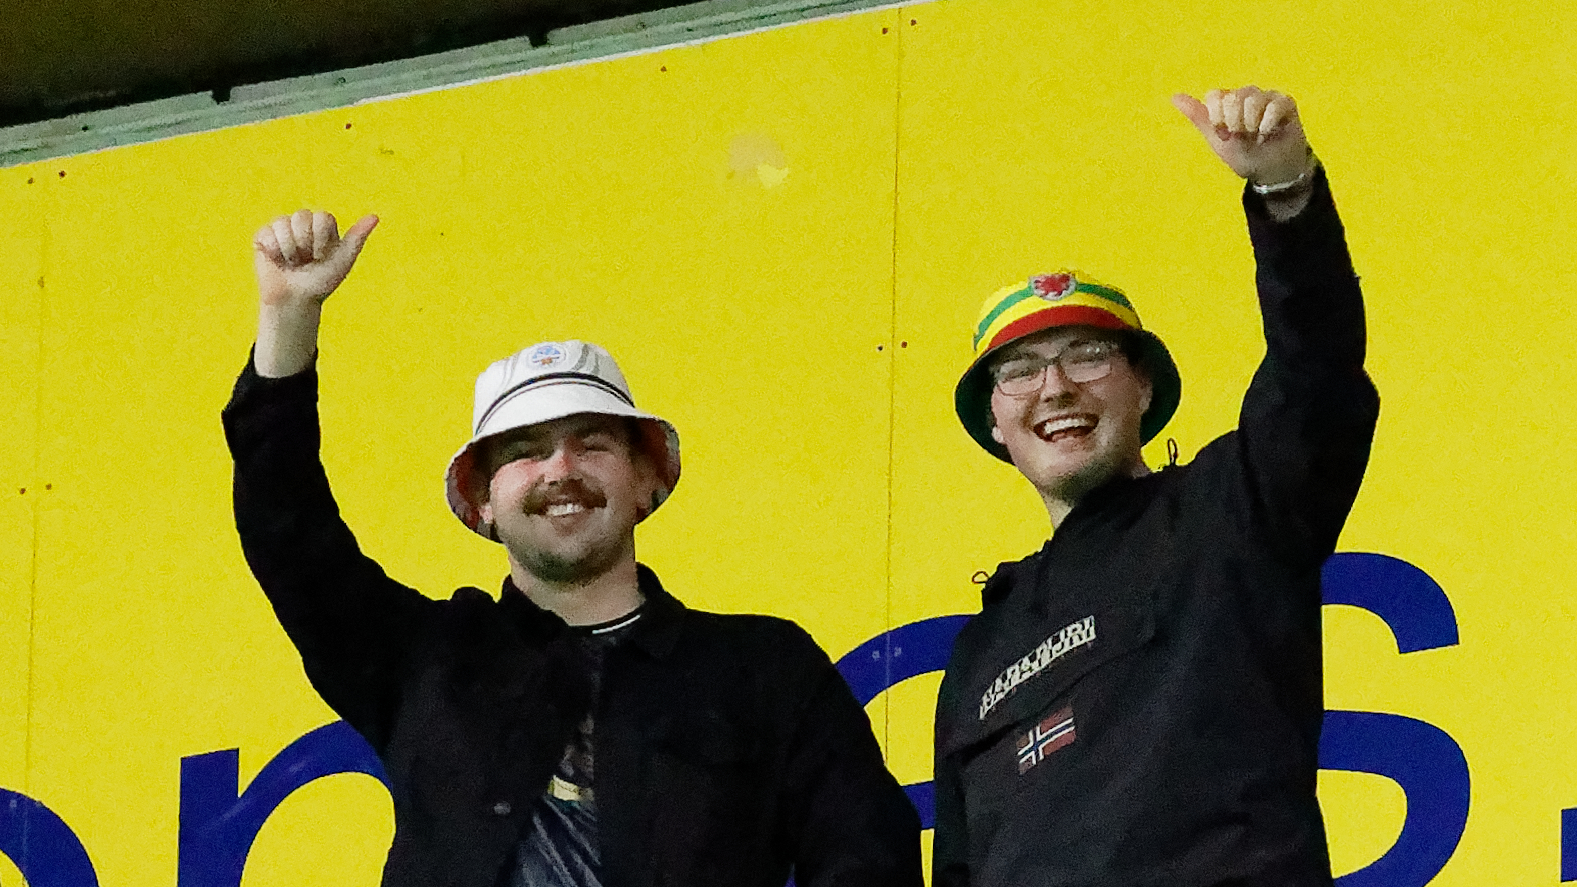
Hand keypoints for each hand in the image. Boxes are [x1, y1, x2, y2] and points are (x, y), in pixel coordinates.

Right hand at [253, 210, 377, 308]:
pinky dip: (274, 251)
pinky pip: (266, 233)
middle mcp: (303, 222)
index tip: (322, 256)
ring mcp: (282, 228)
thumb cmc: (321, 282)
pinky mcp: (263, 236)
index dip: (322, 240)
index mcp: (323, 225)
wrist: (296, 301)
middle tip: (306, 260)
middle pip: (302, 217)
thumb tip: (375, 217)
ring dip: (290, 250)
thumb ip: (357, 238)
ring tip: (292, 262)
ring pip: (283, 223)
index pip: (322, 218)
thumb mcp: (343, 261)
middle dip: (305, 244)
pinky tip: (278, 261)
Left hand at [1172, 87, 1312, 186]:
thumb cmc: (1243, 156)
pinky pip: (1273, 106)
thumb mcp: (1217, 141)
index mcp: (1227, 102)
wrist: (1270, 172)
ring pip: (1253, 99)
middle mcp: (1246, 95)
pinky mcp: (1286, 102)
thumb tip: (1174, 96)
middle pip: (1233, 97)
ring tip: (1255, 136)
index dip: (1217, 116)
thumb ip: (1199, 117)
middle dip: (1234, 123)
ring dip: (1251, 124)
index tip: (1223, 132)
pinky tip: (1267, 135)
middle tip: (1241, 136)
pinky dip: (1267, 125)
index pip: (1215, 95)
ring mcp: (1266, 97)